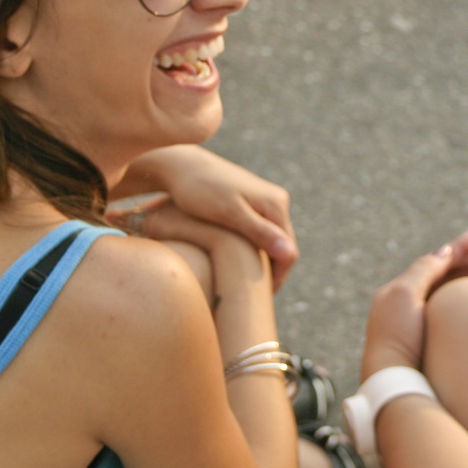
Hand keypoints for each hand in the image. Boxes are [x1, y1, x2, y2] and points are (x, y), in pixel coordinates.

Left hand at [112, 145, 297, 288]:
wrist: (179, 165)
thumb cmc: (198, 189)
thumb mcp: (228, 213)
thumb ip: (258, 233)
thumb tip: (289, 254)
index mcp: (275, 204)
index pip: (288, 252)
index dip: (276, 279)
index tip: (257, 302)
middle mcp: (275, 201)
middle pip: (282, 248)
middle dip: (269, 273)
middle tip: (249, 300)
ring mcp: (263, 201)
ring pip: (270, 241)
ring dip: (260, 263)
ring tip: (241, 287)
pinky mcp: (250, 203)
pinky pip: (258, 233)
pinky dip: (250, 251)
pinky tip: (232, 265)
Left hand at [362, 228, 467, 377]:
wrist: (390, 381)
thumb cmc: (396, 336)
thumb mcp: (406, 294)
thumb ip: (424, 269)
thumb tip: (445, 250)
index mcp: (397, 293)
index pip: (433, 262)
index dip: (456, 247)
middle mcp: (403, 308)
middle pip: (438, 277)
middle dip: (460, 261)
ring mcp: (413, 328)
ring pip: (443, 296)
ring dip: (462, 282)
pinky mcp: (426, 346)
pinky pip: (446, 315)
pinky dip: (460, 304)